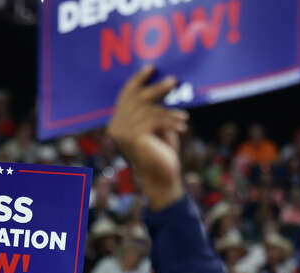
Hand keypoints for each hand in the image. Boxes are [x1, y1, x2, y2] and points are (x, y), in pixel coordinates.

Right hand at [107, 65, 187, 209]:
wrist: (162, 178)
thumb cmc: (161, 152)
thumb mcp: (158, 125)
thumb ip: (154, 107)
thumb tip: (164, 82)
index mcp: (117, 122)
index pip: (125, 95)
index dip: (137, 79)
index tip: (151, 67)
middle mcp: (115, 126)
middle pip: (135, 98)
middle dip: (155, 88)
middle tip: (173, 81)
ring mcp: (123, 132)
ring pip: (147, 109)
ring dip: (168, 110)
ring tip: (184, 116)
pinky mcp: (134, 138)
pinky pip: (154, 120)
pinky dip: (170, 120)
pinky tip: (182, 124)